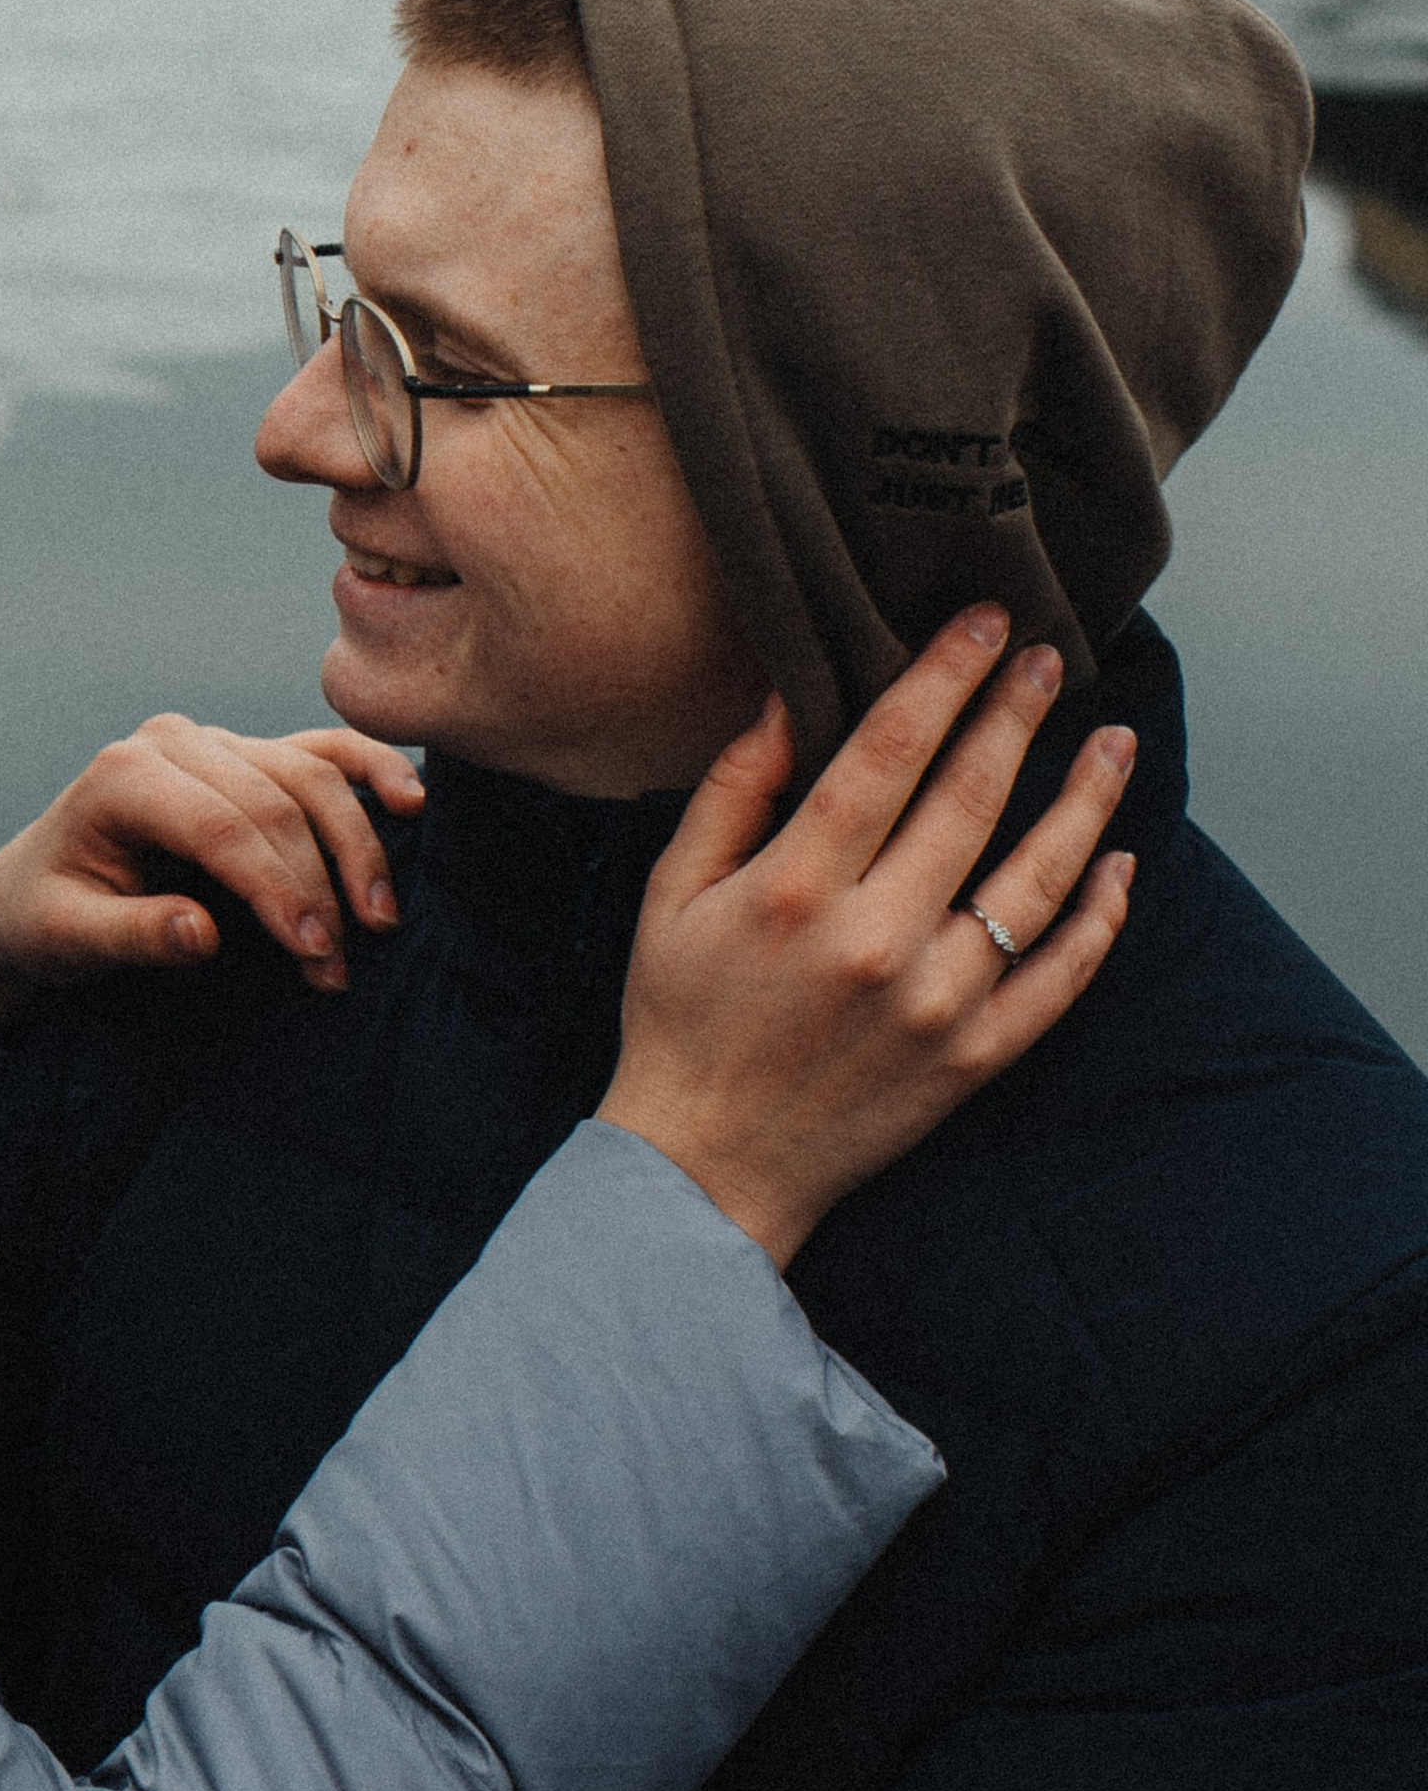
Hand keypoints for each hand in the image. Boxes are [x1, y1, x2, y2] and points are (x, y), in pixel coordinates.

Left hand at [0, 715, 426, 1031]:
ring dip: (356, 848)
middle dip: (319, 886)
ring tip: (379, 921)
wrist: (35, 893)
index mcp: (124, 774)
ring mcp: (217, 743)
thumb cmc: (46, 918)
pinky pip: (323, 751)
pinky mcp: (249, 756)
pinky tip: (411, 803)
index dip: (275, 888)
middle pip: (276, 801)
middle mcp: (174, 742)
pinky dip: (372, 770)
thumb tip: (201, 934)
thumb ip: (129, 936)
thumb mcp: (65, 939)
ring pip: (310, 776)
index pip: (221, 825)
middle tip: (340, 964)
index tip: (314, 951)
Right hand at [598, 606, 1134, 1268]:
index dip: (943, 678)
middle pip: (969, 800)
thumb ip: (732, 789)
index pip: (888, 753)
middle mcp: (875, 940)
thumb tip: (788, 693)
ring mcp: (936, 1004)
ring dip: (1083, 803)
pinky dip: (1098, 921)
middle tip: (1048, 658)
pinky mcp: (972, 1060)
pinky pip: (1057, 980)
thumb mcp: (672, 893)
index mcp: (795, 888)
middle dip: (1015, 715)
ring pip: (1034, 882)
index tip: (981, 623)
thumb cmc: (679, 1017)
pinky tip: (1119, 867)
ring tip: (1113, 743)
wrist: (706, 1168)